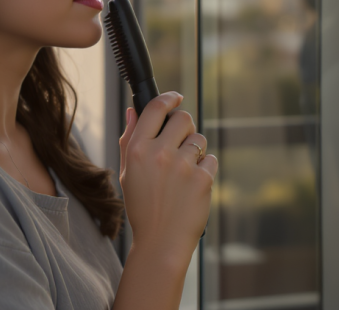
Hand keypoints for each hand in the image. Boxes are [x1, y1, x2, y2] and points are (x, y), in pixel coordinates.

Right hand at [119, 92, 216, 263]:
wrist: (161, 241)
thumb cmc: (142, 207)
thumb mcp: (127, 173)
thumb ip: (129, 139)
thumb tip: (132, 111)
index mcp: (138, 150)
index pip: (155, 108)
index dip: (168, 98)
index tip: (175, 97)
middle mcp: (160, 154)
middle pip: (183, 118)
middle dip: (185, 126)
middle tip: (181, 141)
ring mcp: (183, 166)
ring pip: (199, 139)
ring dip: (196, 149)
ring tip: (185, 170)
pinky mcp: (203, 179)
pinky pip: (210, 159)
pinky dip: (205, 169)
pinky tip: (193, 185)